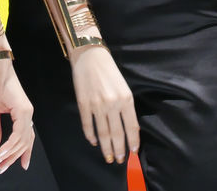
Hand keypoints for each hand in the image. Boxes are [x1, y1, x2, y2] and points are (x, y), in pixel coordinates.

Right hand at [0, 60, 34, 172]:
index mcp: (23, 114)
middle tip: (2, 168)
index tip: (21, 165)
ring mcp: (26, 112)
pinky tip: (2, 151)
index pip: (26, 138)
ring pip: (22, 140)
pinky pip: (18, 133)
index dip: (24, 153)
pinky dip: (10, 144)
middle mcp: (28, 114)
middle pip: (24, 142)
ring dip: (10, 153)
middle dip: (13, 157)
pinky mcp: (22, 110)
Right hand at [70, 45, 137, 164]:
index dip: (132, 141)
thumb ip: (126, 107)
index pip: (131, 126)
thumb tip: (129, 128)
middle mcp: (112, 104)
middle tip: (120, 160)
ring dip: (106, 147)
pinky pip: (88, 125)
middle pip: (117, 133)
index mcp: (126, 99)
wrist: (90, 56)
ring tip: (109, 157)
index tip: (133, 152)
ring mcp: (97, 105)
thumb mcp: (124, 87)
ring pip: (103, 133)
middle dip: (119, 149)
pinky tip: (94, 142)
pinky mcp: (83, 104)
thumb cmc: (110, 71)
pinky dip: (90, 136)